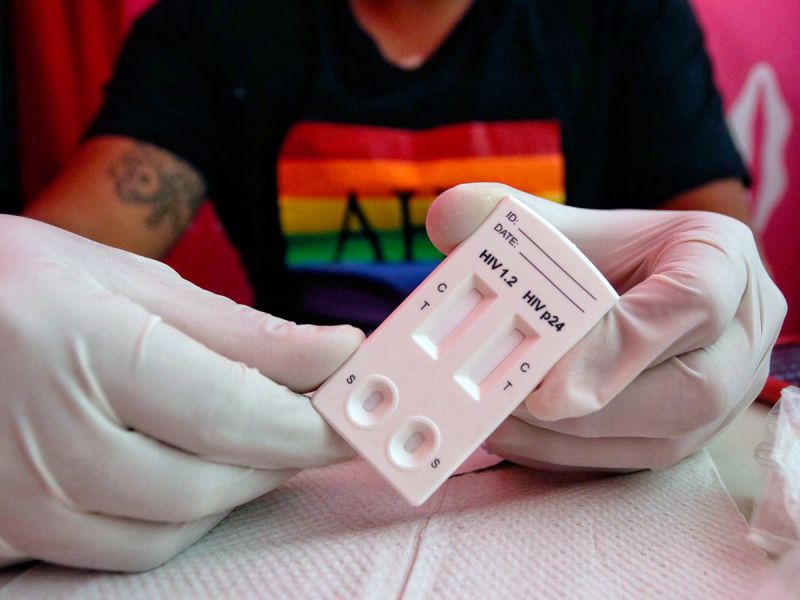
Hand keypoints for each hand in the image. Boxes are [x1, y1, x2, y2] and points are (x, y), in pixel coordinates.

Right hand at [0, 216, 361, 570]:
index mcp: (85, 353)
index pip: (232, 417)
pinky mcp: (10, 531)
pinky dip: (175, 516)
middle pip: (208, 484)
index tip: (362, 419)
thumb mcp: (132, 283)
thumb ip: (240, 332)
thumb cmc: (22, 282)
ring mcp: (21, 500)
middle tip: (315, 420)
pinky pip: (121, 549)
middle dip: (279, 456)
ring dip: (232, 488)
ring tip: (252, 439)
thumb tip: (335, 353)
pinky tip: (187, 468)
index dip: (311, 425)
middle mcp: (47, 440)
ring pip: (170, 531)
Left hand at [426, 183, 785, 470]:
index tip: (547, 371)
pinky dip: (569, 455)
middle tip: (514, 403)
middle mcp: (738, 335)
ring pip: (664, 438)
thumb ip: (506, 216)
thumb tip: (447, 220)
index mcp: (720, 262)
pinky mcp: (689, 435)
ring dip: (573, 440)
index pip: (692, 302)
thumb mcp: (567, 224)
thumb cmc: (608, 252)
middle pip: (690, 388)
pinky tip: (514, 436)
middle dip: (593, 406)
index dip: (621, 343)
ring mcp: (725, 395)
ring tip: (499, 420)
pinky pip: (636, 461)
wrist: (640, 281)